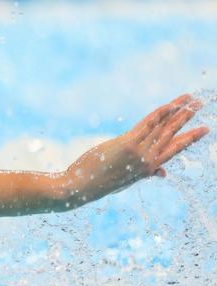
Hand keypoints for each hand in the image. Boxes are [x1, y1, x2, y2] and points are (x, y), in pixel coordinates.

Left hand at [59, 94, 208, 205]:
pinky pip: (147, 124)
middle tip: (200, 104)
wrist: (82, 187)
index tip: (205, 129)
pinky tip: (170, 104)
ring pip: (163, 126)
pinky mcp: (128, 144)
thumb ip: (146, 172)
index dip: (191, 137)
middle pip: (173, 133)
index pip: (176, 149)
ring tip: (190, 98)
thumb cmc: (101, 183)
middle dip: (187, 117)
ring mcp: (140, 152)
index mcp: (150, 168)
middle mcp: (149, 160)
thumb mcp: (127, 179)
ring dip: (178, 109)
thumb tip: (162, 173)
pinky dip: (160, 113)